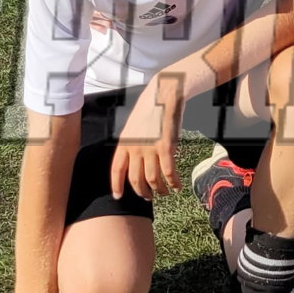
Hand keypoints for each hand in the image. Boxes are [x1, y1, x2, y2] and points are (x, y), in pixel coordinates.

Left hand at [110, 80, 182, 200]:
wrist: (164, 95)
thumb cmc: (150, 109)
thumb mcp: (133, 127)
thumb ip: (132, 145)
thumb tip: (135, 162)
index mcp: (124, 143)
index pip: (116, 170)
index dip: (116, 186)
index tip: (118, 197)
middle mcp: (135, 149)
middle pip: (136, 179)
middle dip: (142, 192)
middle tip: (148, 197)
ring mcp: (150, 149)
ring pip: (153, 179)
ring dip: (159, 190)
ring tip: (164, 192)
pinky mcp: (166, 148)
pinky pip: (169, 172)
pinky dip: (173, 182)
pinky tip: (177, 186)